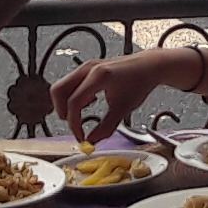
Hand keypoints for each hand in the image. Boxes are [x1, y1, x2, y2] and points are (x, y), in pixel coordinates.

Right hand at [51, 52, 168, 142]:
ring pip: (62, 86)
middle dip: (62, 111)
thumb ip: (106, 126)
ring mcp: (86, 67)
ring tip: (82, 114)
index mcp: (98, 76)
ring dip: (67, 104)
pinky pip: (71, 83)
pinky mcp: (88, 69)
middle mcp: (88, 68)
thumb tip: (92, 140)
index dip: (74, 122)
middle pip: (59, 90)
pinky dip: (73, 96)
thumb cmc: (139, 82)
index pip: (74, 101)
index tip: (80, 135)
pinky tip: (88, 102)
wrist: (148, 67)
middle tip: (74, 125)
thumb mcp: (123, 109)